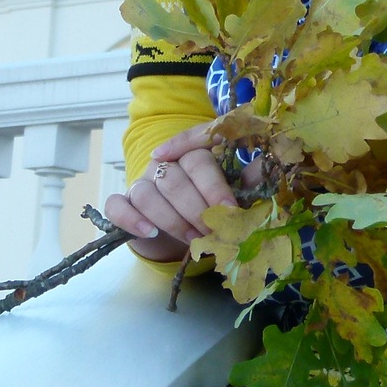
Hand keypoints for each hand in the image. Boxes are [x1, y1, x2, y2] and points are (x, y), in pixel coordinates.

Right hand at [104, 123, 252, 261]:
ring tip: (193, 238)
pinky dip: (132, 220)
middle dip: (198, 209)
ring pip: (150, 194)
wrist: (176, 225)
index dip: (213, 180)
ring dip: (173, 220)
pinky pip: (117, 205)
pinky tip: (150, 232)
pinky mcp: (122, 201)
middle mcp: (164, 162)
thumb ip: (248, 180)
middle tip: (214, 232)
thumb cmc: (208, 203)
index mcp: (193, 152)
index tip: (228, 206)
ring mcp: (141, 180)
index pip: (198, 148)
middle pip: (177, 178)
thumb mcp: (231, 191)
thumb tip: (269, 169)